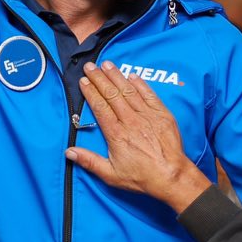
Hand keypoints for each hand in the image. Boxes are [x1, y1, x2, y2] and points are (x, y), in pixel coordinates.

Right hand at [65, 62, 209, 211]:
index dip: (91, 92)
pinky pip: (149, 95)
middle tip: (90, 66)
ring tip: (107, 65)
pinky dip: (140, 84)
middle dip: (100, 78)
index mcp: (117, 134)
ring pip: (129, 91)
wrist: (171, 176)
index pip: (100, 107)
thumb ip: (89, 161)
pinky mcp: (162, 115)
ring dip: (117, 76)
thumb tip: (69, 152)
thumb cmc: (142, 177)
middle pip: (112, 95)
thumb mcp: (111, 175)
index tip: (83, 82)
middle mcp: (131, 122)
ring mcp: (148, 116)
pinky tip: (132, 75)